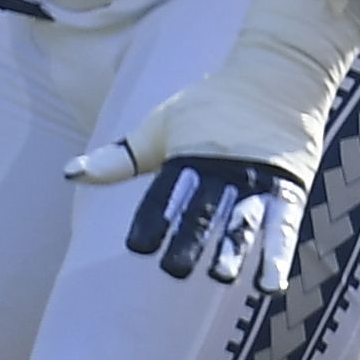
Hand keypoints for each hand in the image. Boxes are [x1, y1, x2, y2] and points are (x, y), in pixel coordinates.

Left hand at [65, 0, 359, 288]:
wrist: (277, 74)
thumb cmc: (211, 102)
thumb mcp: (162, 124)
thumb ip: (121, 157)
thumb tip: (69, 174)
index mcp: (187, 155)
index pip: (167, 192)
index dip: (155, 218)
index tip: (137, 247)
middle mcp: (223, 169)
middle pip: (205, 209)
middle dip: (191, 239)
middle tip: (176, 271)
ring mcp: (258, 179)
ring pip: (243, 219)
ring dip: (233, 248)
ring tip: (222, 277)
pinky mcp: (289, 188)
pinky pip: (283, 226)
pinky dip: (276, 255)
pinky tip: (268, 285)